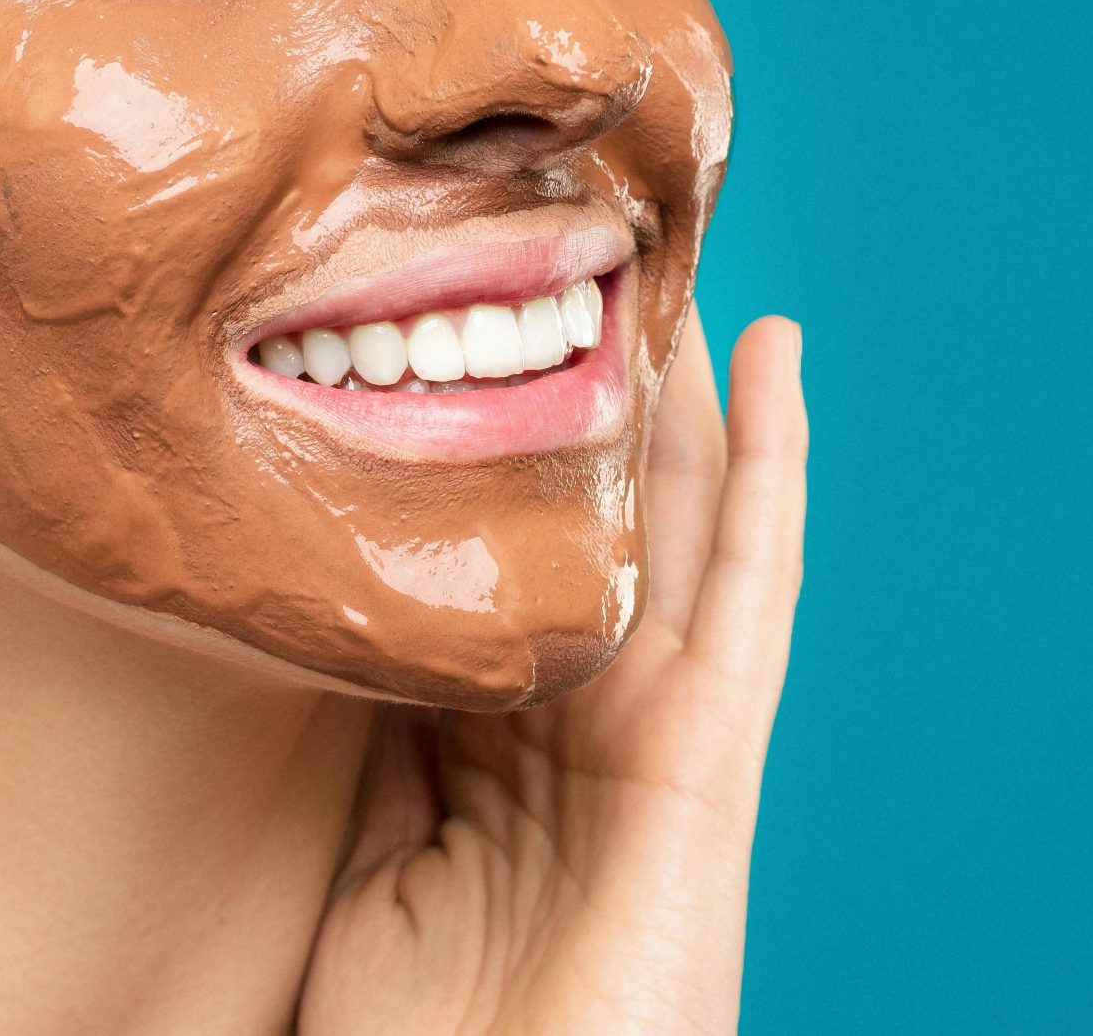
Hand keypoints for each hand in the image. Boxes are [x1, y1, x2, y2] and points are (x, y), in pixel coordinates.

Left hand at [301, 308, 807, 1035]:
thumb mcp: (360, 856)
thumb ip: (368, 739)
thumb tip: (319, 617)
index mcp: (493, 746)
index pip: (498, 555)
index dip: (489, 440)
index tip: (461, 315)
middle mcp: (580, 720)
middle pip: (590, 517)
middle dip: (584, 385)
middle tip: (574, 234)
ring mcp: (654, 735)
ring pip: (668, 519)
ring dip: (673, 383)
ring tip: (666, 242)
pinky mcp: (709, 763)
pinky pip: (747, 589)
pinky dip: (768, 466)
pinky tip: (773, 356)